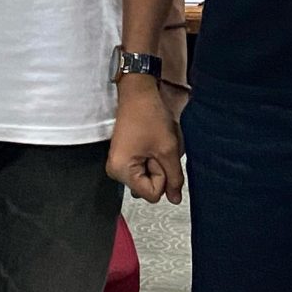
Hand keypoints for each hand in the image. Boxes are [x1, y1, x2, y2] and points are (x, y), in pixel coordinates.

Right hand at [107, 82, 184, 205]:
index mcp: (121, 171)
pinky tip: (153, 140)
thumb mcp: (168, 149)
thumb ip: (174, 177)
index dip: (162, 177)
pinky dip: (155, 155)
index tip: (158, 155)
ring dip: (159, 161)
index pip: (152, 194)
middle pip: (149, 186)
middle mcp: (116, 171)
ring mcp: (120, 163)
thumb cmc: (149, 115)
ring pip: (150, 176)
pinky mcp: (126, 156)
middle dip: (160, 168)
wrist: (139, 92)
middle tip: (157, 146)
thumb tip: (175, 200)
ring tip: (155, 142)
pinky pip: (146, 166)